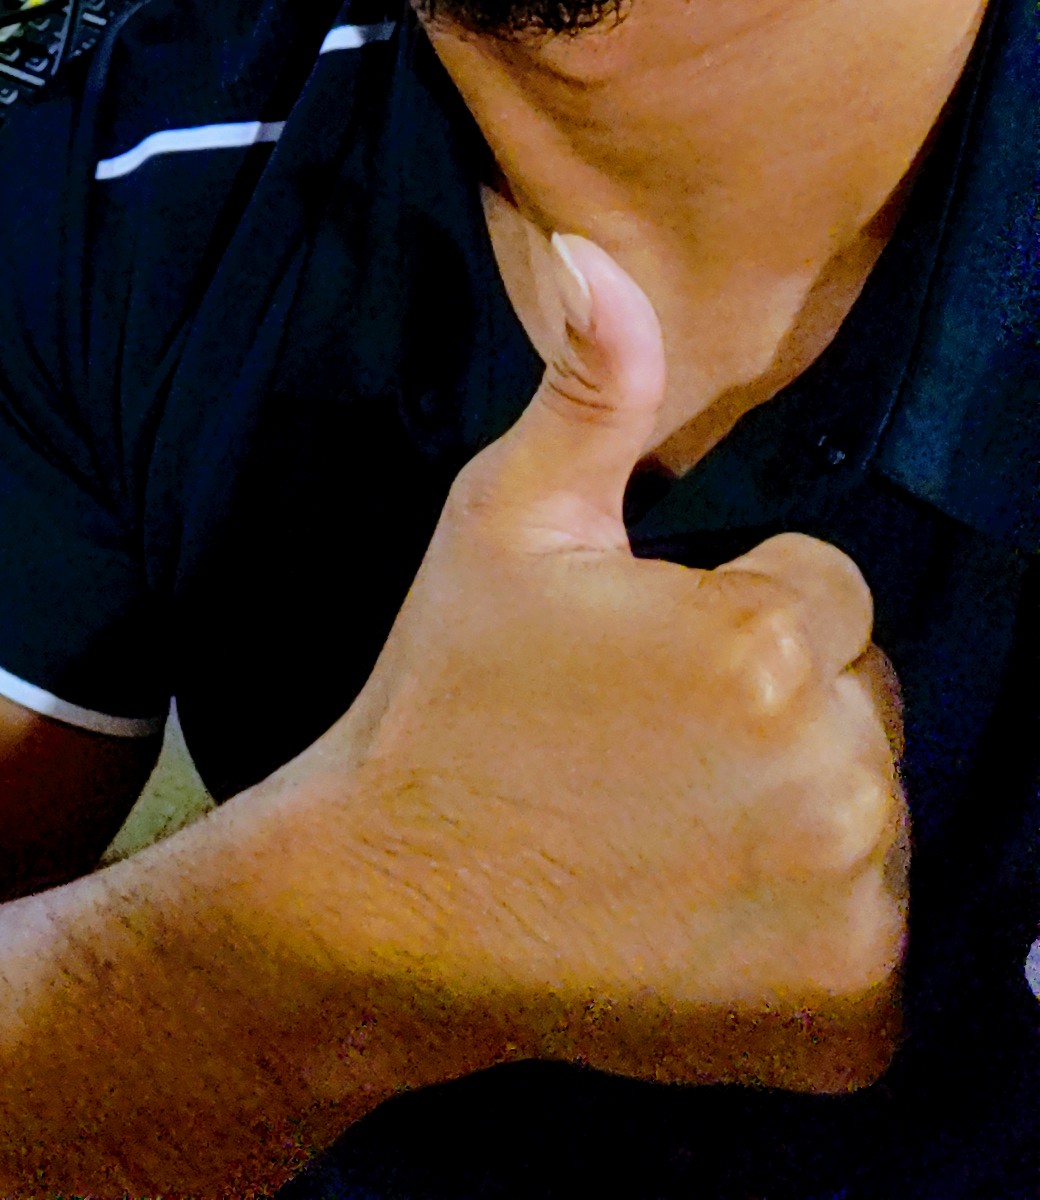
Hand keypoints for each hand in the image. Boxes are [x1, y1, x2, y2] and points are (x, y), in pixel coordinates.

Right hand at [307, 233, 907, 1092]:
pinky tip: (701, 923)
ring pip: (876, 817)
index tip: (638, 661)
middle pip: (863, 703)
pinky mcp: (850, 1017)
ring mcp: (852, 908)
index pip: (826, 591)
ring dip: (800, 820)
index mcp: (767, 644)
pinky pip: (880, 953)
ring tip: (665, 829)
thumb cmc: (449, 695)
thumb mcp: (506, 517)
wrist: (390, 907)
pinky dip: (813, 948)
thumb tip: (597, 251)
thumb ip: (591, 387)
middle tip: (645, 745)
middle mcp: (837, 776)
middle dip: (778, 712)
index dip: (730, 615)